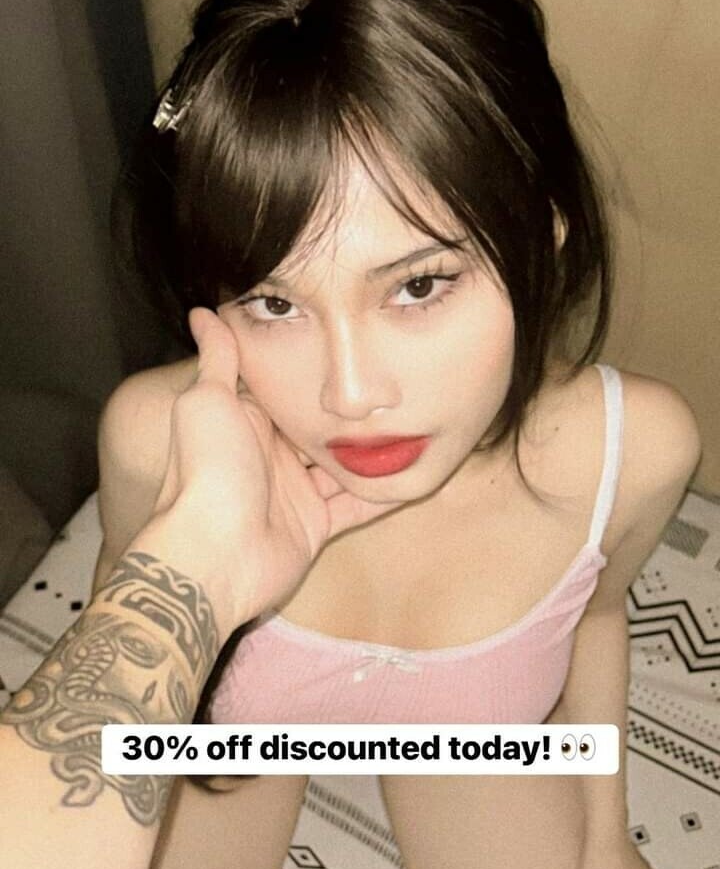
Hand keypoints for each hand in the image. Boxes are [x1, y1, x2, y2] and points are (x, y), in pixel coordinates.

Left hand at [146, 306, 401, 631]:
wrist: (214, 556)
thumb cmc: (208, 471)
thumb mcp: (208, 401)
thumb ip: (218, 358)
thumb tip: (203, 312)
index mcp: (246, 420)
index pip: (287, 388)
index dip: (316, 369)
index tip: (352, 342)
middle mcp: (271, 454)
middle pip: (320, 426)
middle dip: (353, 409)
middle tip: (397, 379)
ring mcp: (295, 492)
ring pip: (342, 465)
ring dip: (374, 448)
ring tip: (416, 419)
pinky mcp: (315, 526)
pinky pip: (356, 506)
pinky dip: (383, 491)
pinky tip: (414, 469)